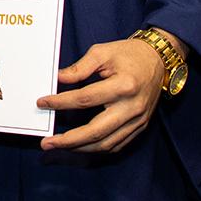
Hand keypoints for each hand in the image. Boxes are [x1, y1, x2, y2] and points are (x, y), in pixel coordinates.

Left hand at [37, 36, 173, 152]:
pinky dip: (97, 148)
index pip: (86, 99)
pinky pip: (117, 145)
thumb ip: (79, 68)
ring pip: (106, 144)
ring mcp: (137, 120)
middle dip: (68, 140)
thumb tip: (58, 80)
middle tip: (46, 143)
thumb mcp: (102, 52)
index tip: (42, 103)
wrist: (158, 61)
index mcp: (123, 86)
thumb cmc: (128, 55)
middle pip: (96, 131)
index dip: (61, 102)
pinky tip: (80, 146)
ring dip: (80, 148)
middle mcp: (132, 107)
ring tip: (59, 146)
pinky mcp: (140, 126)